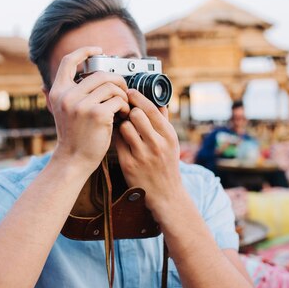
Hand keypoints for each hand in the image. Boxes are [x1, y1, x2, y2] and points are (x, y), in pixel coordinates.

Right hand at [49, 46, 129, 173]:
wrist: (73, 160)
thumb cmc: (74, 136)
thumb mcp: (63, 111)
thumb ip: (70, 92)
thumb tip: (78, 71)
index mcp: (58, 92)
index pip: (68, 61)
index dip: (84, 51)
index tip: (98, 50)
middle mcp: (67, 96)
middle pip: (99, 74)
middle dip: (116, 80)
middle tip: (122, 90)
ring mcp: (81, 105)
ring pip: (111, 86)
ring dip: (122, 95)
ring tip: (123, 106)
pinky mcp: (97, 114)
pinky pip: (118, 100)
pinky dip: (125, 107)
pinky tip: (123, 115)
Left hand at [115, 89, 182, 220]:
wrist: (165, 194)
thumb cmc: (167, 164)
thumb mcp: (172, 142)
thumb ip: (164, 121)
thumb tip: (159, 101)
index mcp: (168, 135)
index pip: (151, 108)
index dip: (137, 97)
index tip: (130, 93)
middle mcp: (156, 144)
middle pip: (136, 114)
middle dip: (129, 110)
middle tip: (125, 110)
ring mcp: (142, 155)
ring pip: (124, 127)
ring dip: (121, 123)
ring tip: (122, 124)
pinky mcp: (128, 164)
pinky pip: (117, 141)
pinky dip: (116, 136)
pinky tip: (118, 137)